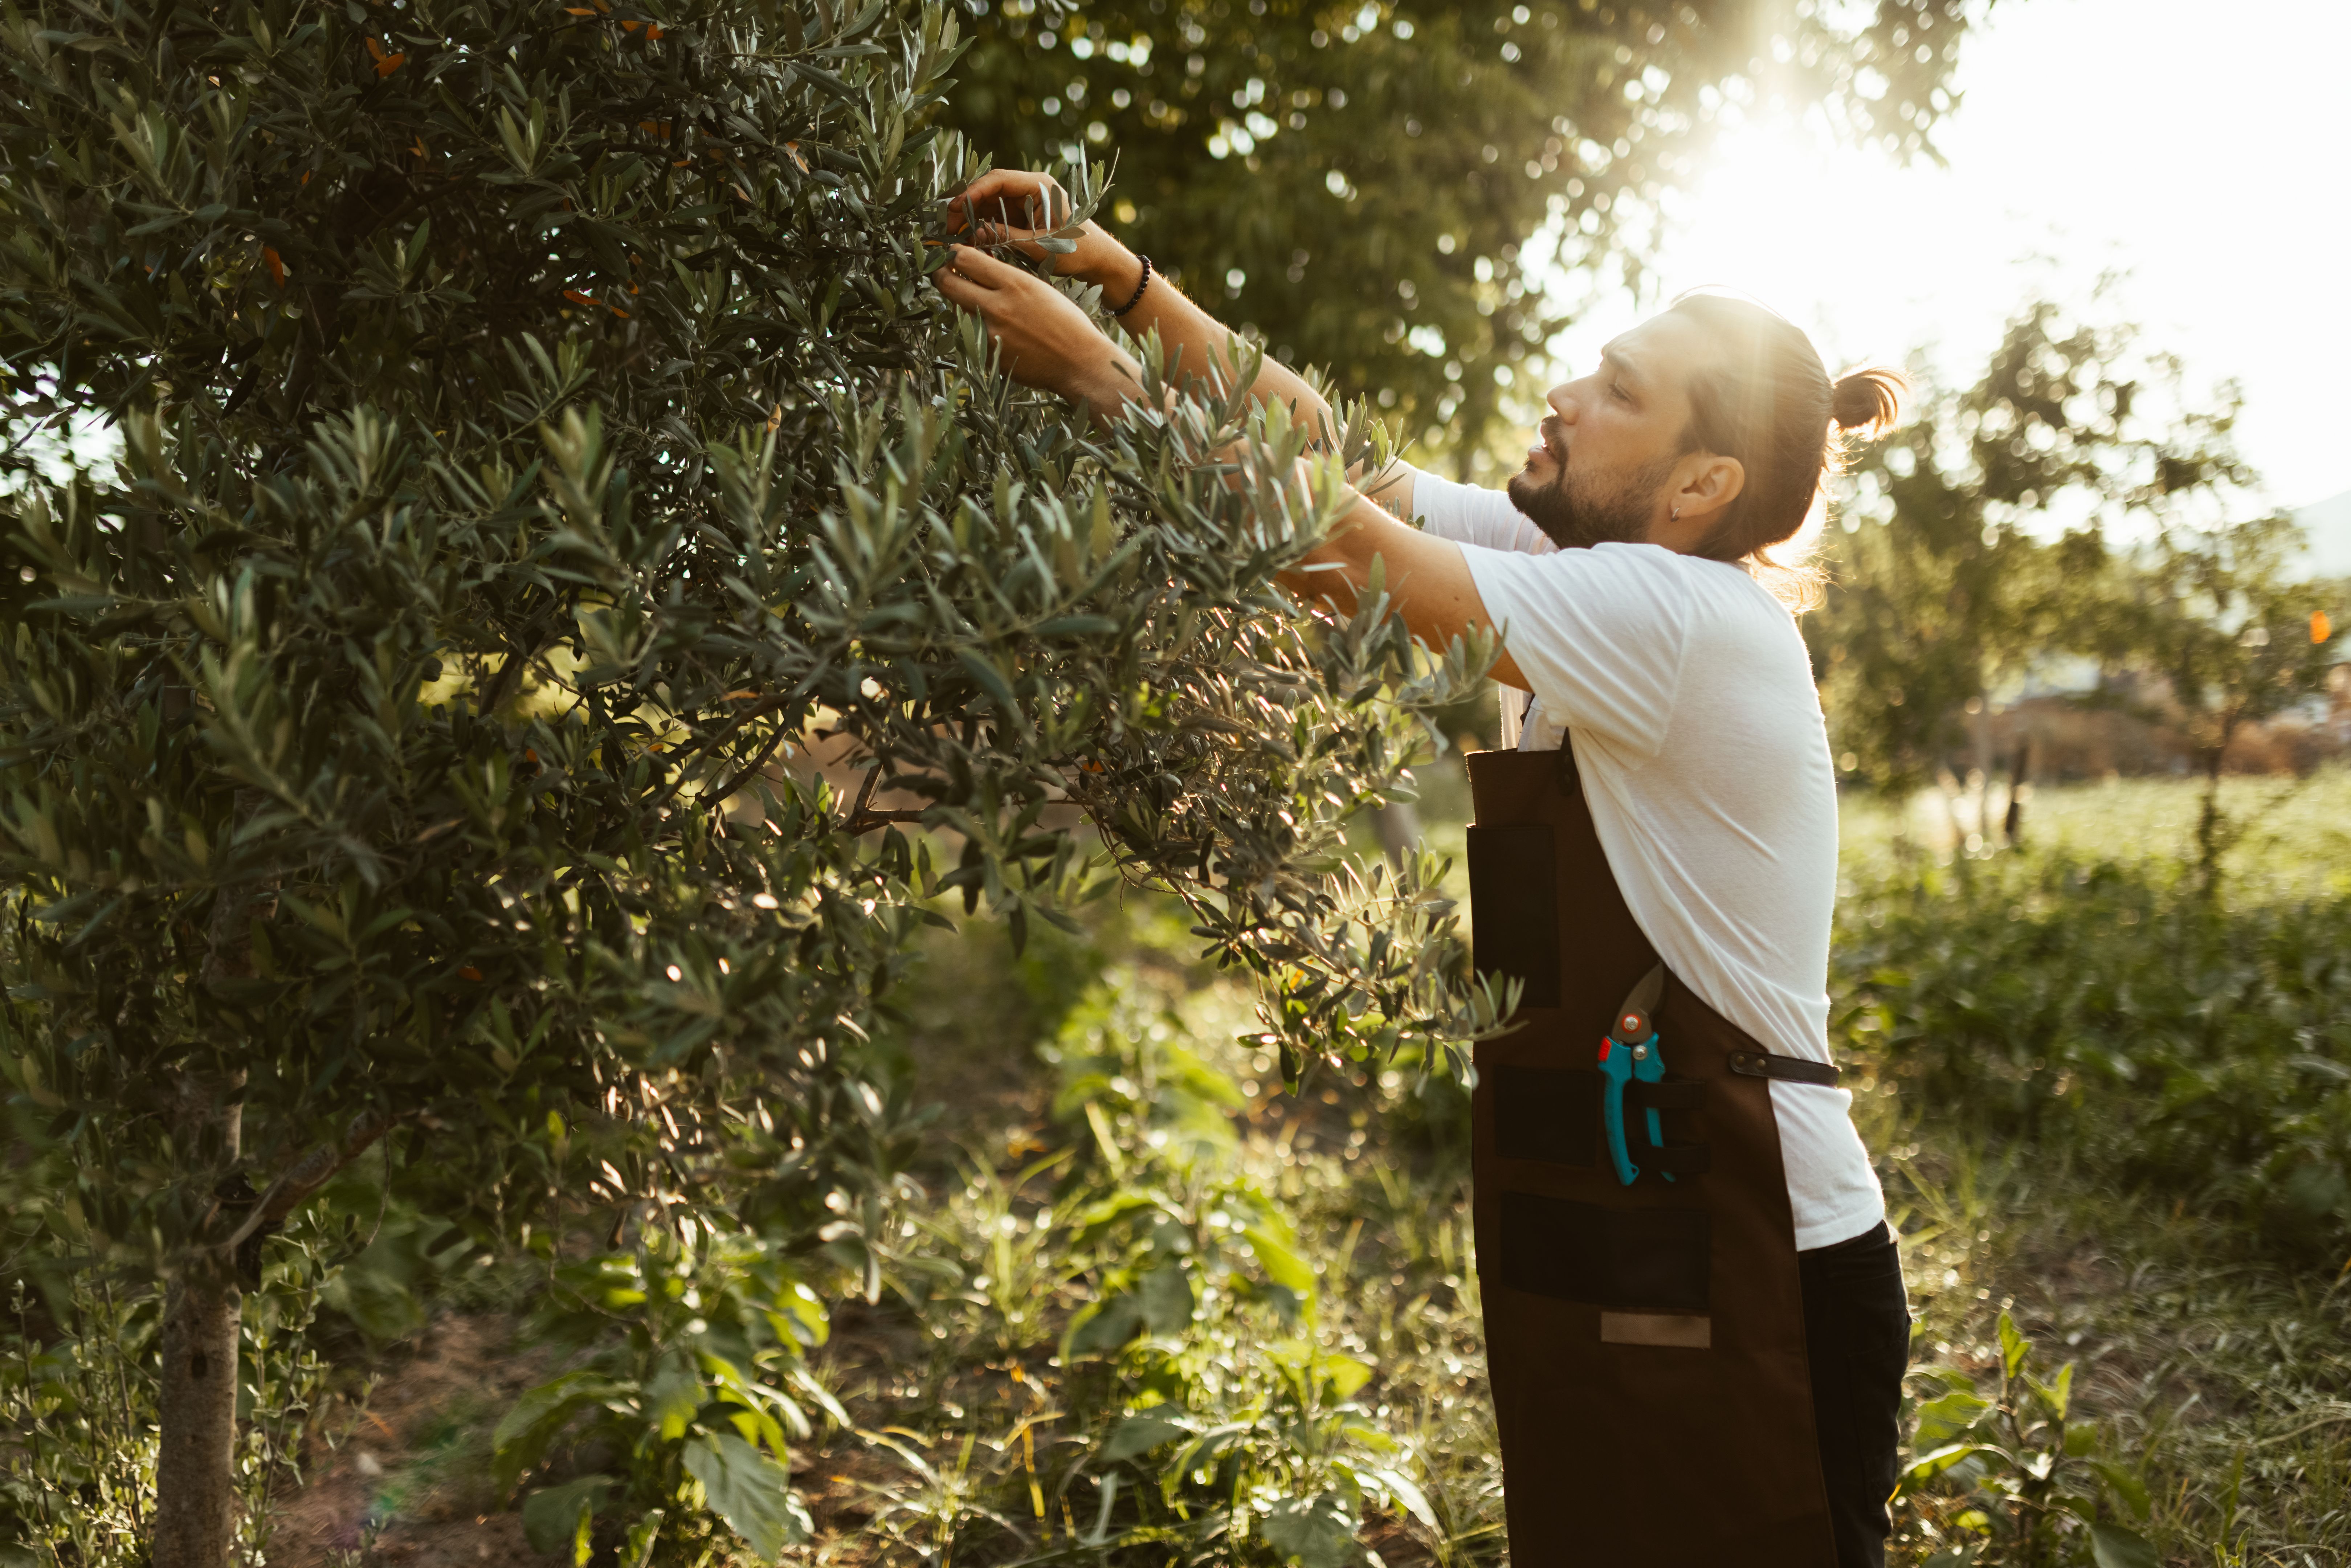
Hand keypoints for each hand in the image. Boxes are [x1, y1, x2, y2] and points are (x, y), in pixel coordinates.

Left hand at [931, 245, 1136, 409]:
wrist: (1080, 363)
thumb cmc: (1066, 323)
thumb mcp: (1039, 289)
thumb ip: (1007, 279)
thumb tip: (978, 267)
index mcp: (1014, 284)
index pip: (965, 259)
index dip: (953, 254)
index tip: (952, 255)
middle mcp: (997, 307)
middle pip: (948, 284)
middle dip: (940, 274)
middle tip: (942, 273)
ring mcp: (990, 334)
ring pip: (956, 310)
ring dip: (959, 303)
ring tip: (974, 302)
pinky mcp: (988, 356)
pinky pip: (969, 336)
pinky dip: (973, 329)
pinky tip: (992, 330)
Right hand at [943, 169, 1135, 289]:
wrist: (1099, 261)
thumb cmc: (1077, 250)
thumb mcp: (1039, 245)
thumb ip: (1006, 237)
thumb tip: (973, 236)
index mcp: (1039, 186)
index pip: (999, 179)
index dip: (974, 192)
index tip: (957, 208)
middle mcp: (1030, 189)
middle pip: (989, 190)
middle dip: (967, 207)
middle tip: (949, 227)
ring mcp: (1025, 202)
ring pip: (989, 205)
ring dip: (972, 220)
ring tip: (955, 237)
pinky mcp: (1022, 217)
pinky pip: (996, 218)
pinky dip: (983, 229)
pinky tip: (970, 243)